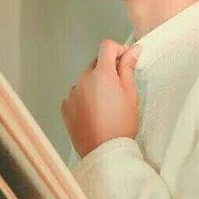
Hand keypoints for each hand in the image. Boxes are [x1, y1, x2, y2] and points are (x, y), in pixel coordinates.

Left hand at [60, 39, 141, 157]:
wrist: (104, 152)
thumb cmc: (122, 123)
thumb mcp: (131, 93)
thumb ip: (128, 68)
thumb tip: (133, 49)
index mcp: (102, 73)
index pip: (107, 46)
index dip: (119, 50)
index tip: (126, 62)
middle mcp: (83, 78)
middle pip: (96, 63)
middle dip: (107, 69)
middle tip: (118, 89)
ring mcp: (72, 92)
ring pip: (86, 79)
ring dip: (95, 84)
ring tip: (105, 105)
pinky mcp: (65, 106)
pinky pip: (76, 94)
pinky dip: (84, 98)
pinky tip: (94, 113)